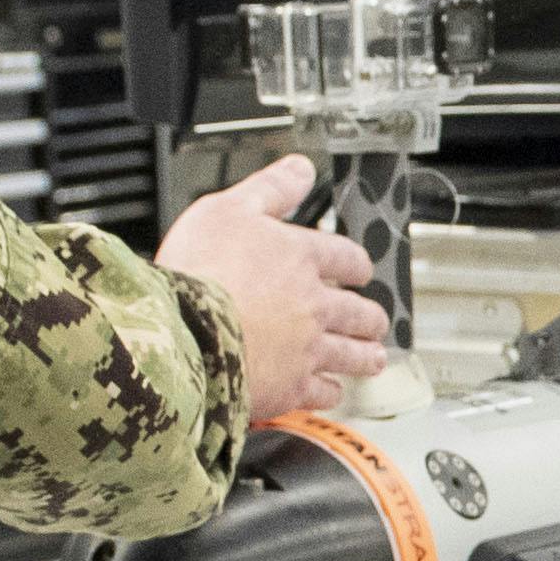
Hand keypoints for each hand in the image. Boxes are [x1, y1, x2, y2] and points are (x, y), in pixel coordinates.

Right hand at [162, 153, 397, 424]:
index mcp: (300, 258)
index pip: (345, 256)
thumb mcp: (228, 208)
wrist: (184, 334)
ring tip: (373, 357)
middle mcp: (314, 304)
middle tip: (375, 320)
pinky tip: (332, 391)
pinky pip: (324, 392)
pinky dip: (331, 391)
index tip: (360, 270)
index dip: (356, 263)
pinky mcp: (292, 386)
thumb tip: (300, 168)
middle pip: (358, 310)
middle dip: (369, 315)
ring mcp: (308, 348)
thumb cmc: (200, 270)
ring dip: (365, 355)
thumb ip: (270, 189)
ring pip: (351, 353)